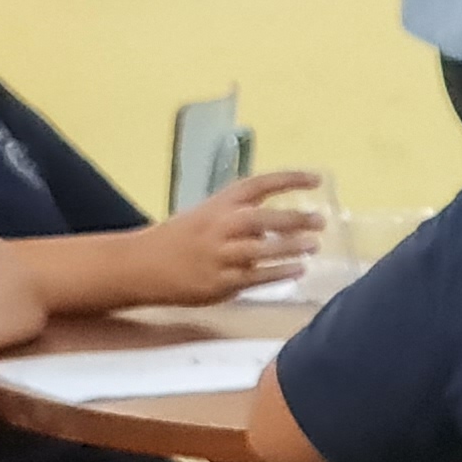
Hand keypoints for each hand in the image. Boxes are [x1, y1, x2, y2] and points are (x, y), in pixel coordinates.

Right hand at [135, 172, 324, 304]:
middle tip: (321, 221)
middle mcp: (219, 226)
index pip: (258, 185)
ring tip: (315, 246)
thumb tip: (285, 228)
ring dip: (291, 248)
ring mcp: (219, 255)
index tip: (317, 179)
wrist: (140, 265)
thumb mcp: (209, 216)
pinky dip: (279, 273)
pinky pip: (255, 277)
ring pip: (261, 251)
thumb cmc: (182, 239)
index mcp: (218, 205)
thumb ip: (243, 219)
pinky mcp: (219, 282)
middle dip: (295, 220)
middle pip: (262, 219)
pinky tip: (298, 270)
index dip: (289, 180)